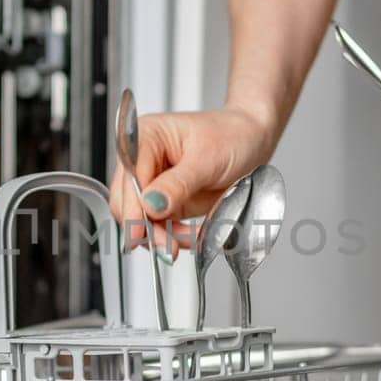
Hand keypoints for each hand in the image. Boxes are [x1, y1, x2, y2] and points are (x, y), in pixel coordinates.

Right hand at [108, 105, 275, 255]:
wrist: (253, 141)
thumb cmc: (232, 135)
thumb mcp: (207, 159)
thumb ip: (178, 184)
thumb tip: (152, 204)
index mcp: (146, 137)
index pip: (129, 177)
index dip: (133, 207)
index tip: (139, 232)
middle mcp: (144, 159)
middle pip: (127, 201)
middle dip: (146, 227)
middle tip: (168, 245)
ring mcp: (154, 182)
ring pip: (140, 218)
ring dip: (160, 235)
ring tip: (186, 240)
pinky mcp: (166, 200)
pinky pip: (158, 225)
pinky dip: (171, 235)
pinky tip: (188, 236)